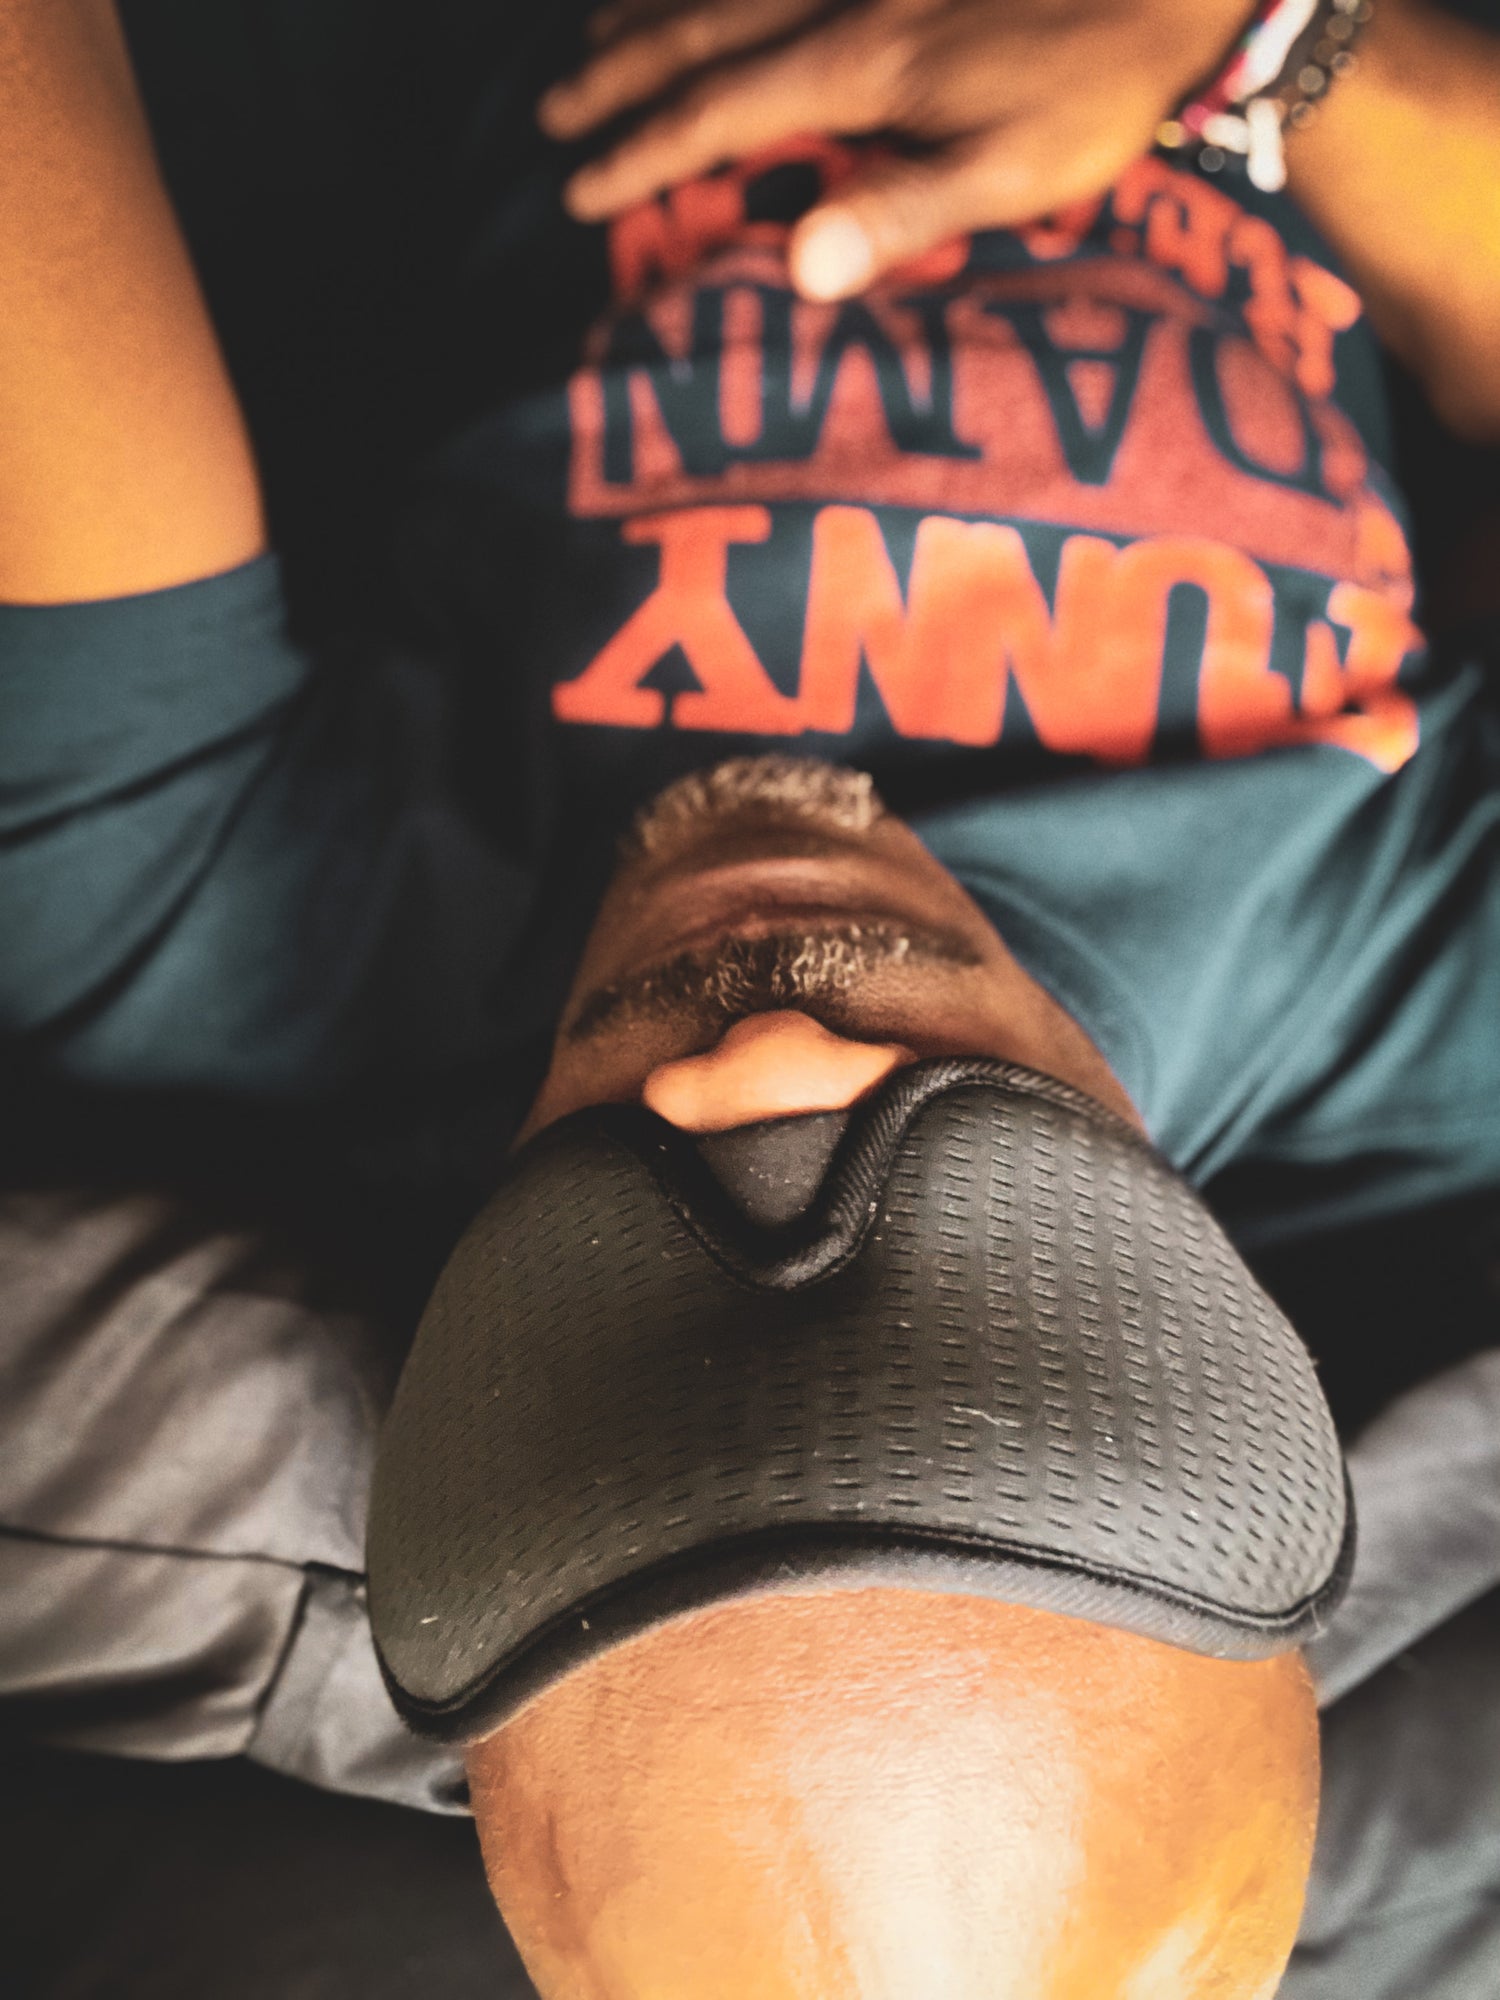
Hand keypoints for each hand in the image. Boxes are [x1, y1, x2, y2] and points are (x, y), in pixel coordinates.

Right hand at [539, 0, 1254, 298]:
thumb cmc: (1096, 87)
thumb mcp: (1008, 171)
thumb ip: (900, 213)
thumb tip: (803, 269)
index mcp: (859, 65)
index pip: (720, 110)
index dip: (643, 151)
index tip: (579, 188)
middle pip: (702, 30)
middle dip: (621, 73)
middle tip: (553, 109)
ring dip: (658, 9)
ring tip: (599, 33)